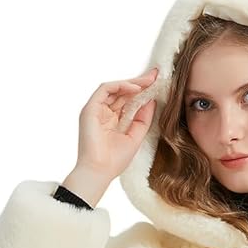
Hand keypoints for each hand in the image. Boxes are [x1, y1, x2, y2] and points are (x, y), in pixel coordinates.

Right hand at [75, 66, 159, 183]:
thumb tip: (151, 100)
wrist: (100, 172)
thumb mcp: (136, 136)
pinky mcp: (90, 108)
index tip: (157, 84)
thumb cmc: (115, 161)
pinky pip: (106, 89)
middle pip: (123, 92)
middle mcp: (105, 113)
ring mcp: (97, 110)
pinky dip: (121, 86)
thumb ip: (143, 118)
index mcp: (115, 121)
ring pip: (115, 88)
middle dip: (140, 83)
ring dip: (133, 83)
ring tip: (148, 81)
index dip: (143, 92)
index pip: (129, 101)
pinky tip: (135, 88)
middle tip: (155, 75)